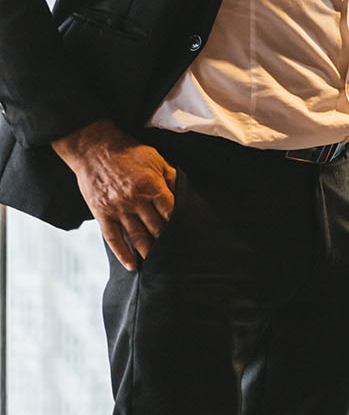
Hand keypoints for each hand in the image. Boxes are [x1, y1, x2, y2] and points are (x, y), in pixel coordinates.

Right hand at [51, 119, 177, 271]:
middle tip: (178, 253)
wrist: (95, 149)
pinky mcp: (102, 214)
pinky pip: (113, 238)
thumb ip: (171, 177)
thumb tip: (183, 193)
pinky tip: (132, 265)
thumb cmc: (128, 152)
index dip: (180, 224)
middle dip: (167, 240)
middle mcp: (136, 200)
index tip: (187, 234)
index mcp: (152, 186)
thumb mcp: (156, 159)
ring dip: (149, 251)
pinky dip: (123, 253)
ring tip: (160, 263)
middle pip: (156, 227)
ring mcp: (118, 209)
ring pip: (137, 236)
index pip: (171, 211)